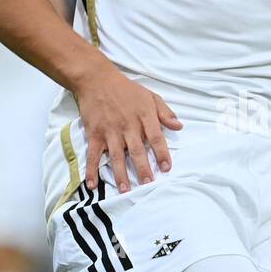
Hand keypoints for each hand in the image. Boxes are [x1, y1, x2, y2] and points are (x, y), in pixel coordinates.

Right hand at [74, 61, 182, 192]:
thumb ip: (165, 112)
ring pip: (117, 156)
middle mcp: (128, 125)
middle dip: (143, 169)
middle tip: (148, 185)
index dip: (162, 153)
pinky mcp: (94, 134)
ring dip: (121, 174)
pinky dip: (91, 170)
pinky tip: (92, 185)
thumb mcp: (150, 96)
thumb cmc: (126, 90)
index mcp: (144, 116)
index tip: (167, 168)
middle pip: (137, 150)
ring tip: (126, 190)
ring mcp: (110, 131)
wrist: (96, 80)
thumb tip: (179, 126)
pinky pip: (93, 155)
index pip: (156, 137)